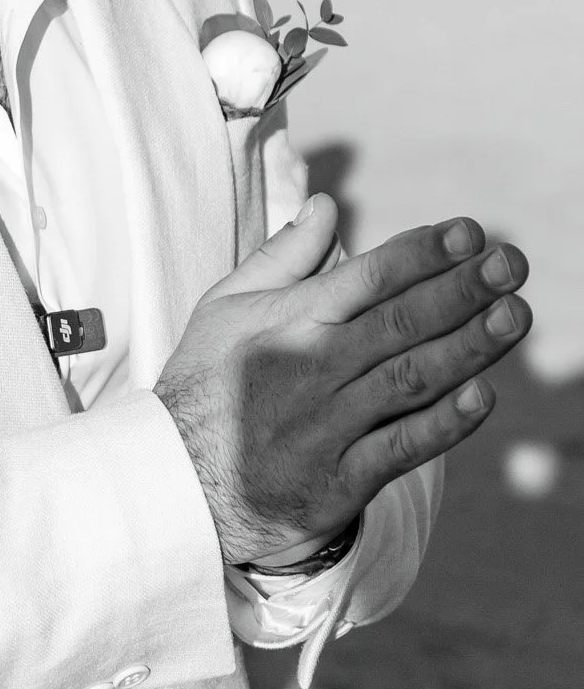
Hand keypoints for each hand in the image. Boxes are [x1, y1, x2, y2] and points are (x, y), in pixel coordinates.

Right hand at [154, 195, 530, 566]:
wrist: (174, 483)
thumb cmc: (203, 385)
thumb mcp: (224, 308)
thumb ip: (281, 256)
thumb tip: (325, 205)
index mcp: (286, 322)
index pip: (366, 277)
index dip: (421, 252)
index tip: (469, 232)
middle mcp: (310, 369)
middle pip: (399, 322)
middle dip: (462, 289)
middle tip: (511, 263)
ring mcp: (326, 427)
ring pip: (409, 379)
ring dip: (468, 346)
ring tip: (514, 315)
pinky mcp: (337, 482)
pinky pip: (399, 449)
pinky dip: (443, 423)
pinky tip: (482, 395)